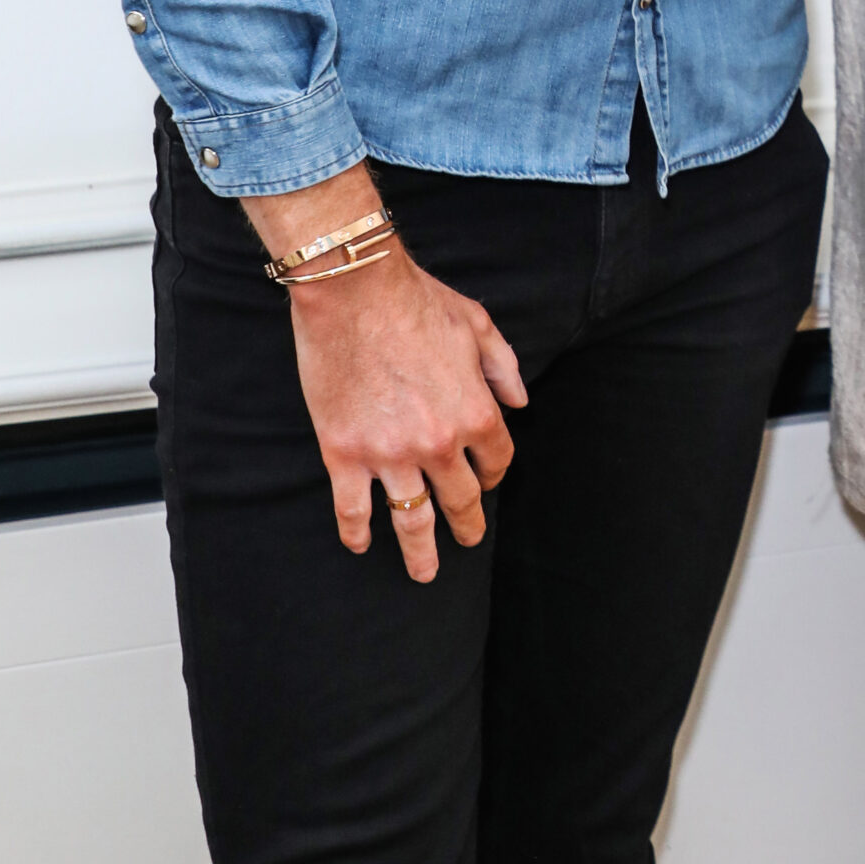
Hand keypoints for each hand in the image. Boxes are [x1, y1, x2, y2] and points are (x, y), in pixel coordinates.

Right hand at [283, 243, 527, 581]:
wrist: (354, 291)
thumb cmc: (417, 300)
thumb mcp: (478, 325)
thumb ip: (503, 368)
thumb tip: (520, 404)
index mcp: (474, 411)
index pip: (495, 460)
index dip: (494, 473)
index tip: (488, 479)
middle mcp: (438, 443)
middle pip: (460, 500)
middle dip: (468, 524)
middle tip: (468, 539)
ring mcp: (389, 454)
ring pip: (411, 520)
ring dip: (421, 552)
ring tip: (426, 573)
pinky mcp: (344, 454)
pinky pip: (353, 509)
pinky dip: (358, 533)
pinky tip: (362, 545)